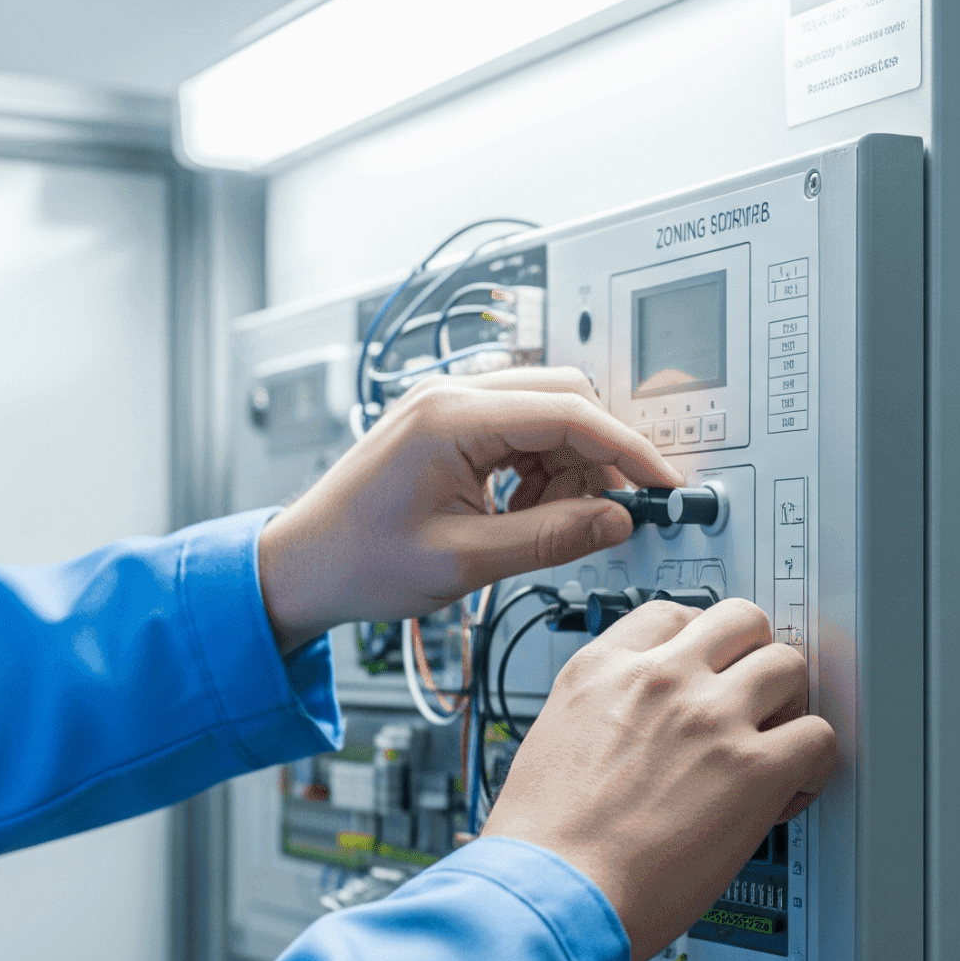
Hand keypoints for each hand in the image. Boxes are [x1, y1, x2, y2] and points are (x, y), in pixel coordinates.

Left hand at [254, 368, 679, 651]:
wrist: (299, 566)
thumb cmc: (357, 561)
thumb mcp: (465, 561)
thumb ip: (551, 537)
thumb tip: (617, 519)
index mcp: (451, 417)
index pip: (571, 412)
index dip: (628, 450)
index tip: (660, 485)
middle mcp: (450, 395)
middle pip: (566, 398)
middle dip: (597, 456)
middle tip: (604, 513)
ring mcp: (447, 403)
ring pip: (547, 413)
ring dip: (566, 466)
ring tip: (545, 523)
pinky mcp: (447, 423)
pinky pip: (520, 429)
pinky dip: (539, 469)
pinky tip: (521, 512)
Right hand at [481, 600, 838, 960]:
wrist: (551, 895)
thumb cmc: (541, 845)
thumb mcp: (551, 741)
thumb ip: (604, 715)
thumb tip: (639, 728)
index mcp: (603, 669)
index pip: (674, 614)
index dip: (703, 643)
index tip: (709, 671)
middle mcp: (660, 679)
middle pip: (742, 621)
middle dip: (753, 659)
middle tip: (751, 702)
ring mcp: (710, 718)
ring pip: (789, 666)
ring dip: (789, 706)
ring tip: (773, 748)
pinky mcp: (752, 769)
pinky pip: (818, 737)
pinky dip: (814, 766)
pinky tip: (787, 792)